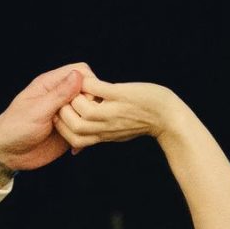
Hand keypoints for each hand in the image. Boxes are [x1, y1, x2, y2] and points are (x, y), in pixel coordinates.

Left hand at [0, 64, 90, 172]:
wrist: (7, 154)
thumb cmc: (15, 128)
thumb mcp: (37, 110)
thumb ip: (59, 94)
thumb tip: (79, 75)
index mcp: (50, 84)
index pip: (80, 71)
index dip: (89, 84)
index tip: (85, 101)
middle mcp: (60, 96)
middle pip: (89, 91)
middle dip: (90, 106)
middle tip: (78, 120)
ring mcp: (66, 113)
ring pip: (90, 111)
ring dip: (88, 123)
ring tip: (75, 134)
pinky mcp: (69, 130)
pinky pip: (86, 129)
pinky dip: (86, 137)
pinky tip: (76, 146)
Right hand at [54, 74, 183, 149]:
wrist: (170, 116)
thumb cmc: (143, 122)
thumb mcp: (116, 135)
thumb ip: (95, 138)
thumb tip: (75, 150)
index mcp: (104, 135)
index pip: (74, 139)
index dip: (61, 126)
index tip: (59, 113)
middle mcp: (107, 126)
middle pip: (74, 127)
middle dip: (63, 112)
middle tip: (65, 98)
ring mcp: (114, 111)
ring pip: (83, 109)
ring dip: (75, 96)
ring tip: (77, 87)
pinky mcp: (122, 95)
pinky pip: (97, 89)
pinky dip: (87, 82)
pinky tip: (87, 78)